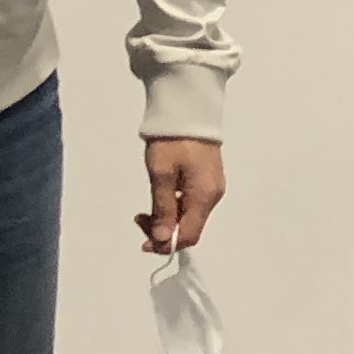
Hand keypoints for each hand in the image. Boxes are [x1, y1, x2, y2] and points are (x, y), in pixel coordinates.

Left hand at [139, 137, 225, 251]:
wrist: (188, 108)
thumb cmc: (172, 140)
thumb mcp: (161, 175)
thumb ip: (163, 209)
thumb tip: (163, 239)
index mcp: (204, 196)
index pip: (189, 235)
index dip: (166, 244)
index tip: (143, 242)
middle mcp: (213, 196)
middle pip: (191, 227)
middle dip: (165, 231)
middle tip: (140, 219)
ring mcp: (212, 187)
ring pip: (190, 216)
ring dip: (168, 219)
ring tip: (146, 209)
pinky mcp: (208, 179)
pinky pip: (192, 203)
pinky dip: (175, 207)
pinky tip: (161, 197)